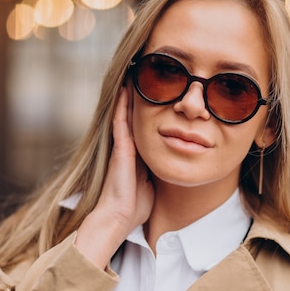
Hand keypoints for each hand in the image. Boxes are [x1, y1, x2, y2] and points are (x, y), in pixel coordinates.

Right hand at [74, 87, 153, 267]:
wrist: (120, 217)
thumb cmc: (135, 207)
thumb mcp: (152, 185)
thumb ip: (157, 173)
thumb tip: (170, 167)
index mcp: (138, 155)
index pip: (143, 127)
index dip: (148, 111)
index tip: (155, 95)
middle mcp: (128, 147)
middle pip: (134, 116)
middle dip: (138, 98)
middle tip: (142, 75)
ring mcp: (122, 146)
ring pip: (126, 114)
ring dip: (129, 95)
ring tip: (133, 73)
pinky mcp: (120, 148)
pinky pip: (121, 120)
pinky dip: (123, 104)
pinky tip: (126, 87)